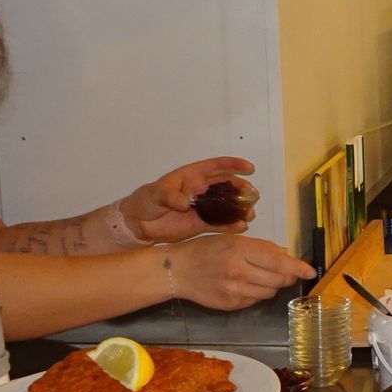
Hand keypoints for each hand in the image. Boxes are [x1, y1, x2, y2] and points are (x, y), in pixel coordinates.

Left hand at [121, 157, 258, 242]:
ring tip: (250, 213)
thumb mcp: (156, 193)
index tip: (249, 167)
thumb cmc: (146, 200)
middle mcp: (201, 191)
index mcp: (192, 176)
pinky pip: (220, 224)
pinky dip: (231, 225)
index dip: (233, 165)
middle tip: (253, 194)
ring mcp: (203, 208)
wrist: (139, 224)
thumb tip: (185, 202)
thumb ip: (170, 196)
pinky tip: (241, 227)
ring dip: (240, 208)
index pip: (216, 166)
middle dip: (242, 189)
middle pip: (227, 186)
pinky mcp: (201, 224)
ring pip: (227, 206)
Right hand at [168, 233, 316, 309]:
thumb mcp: (232, 239)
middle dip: (287, 277)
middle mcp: (239, 271)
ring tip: (258, 276)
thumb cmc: (205, 250)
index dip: (298, 267)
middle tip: (285, 273)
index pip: (279, 262)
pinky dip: (256, 293)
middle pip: (278, 280)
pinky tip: (245, 285)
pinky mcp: (231, 305)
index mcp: (241, 250)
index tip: (310, 271)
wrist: (177, 270)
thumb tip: (287, 254)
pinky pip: (255, 300)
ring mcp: (235, 291)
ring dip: (272, 285)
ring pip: (269, 292)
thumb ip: (262, 247)